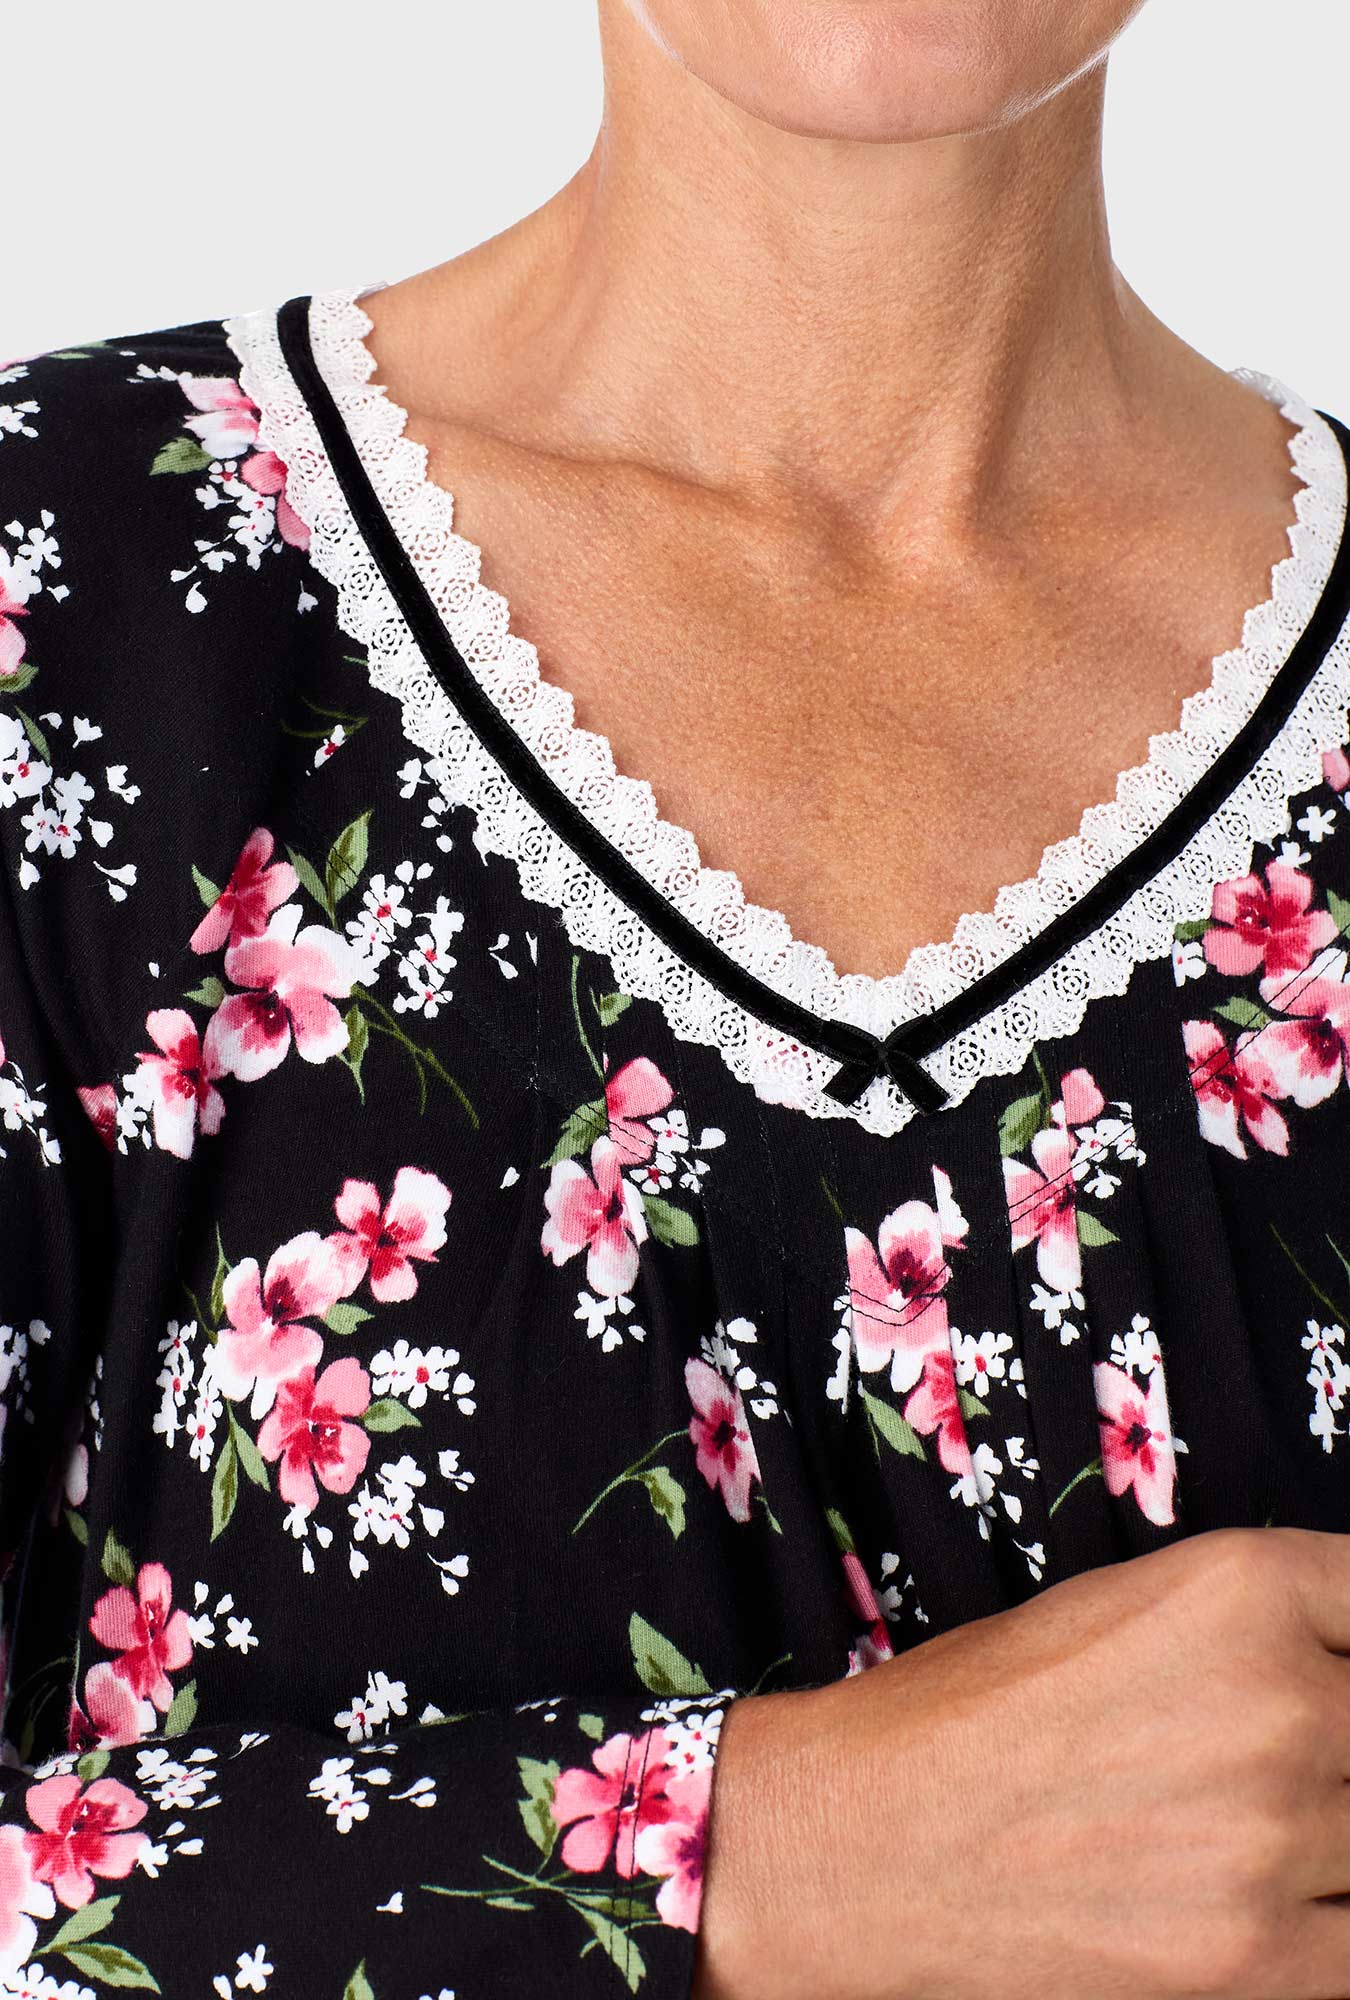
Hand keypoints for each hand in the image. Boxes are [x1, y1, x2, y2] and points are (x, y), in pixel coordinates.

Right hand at [694, 1527, 1349, 1999]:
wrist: (862, 1842)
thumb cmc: (970, 1714)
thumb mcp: (1116, 1611)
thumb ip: (1253, 1628)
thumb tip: (1333, 1667)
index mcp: (1239, 1587)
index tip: (1329, 1671)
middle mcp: (1278, 1699)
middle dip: (1335, 1743)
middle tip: (1259, 1761)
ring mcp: (1275, 1835)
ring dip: (1331, 1839)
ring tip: (1230, 1828)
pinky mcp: (1255, 1960)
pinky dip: (1324, 1926)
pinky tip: (1265, 1907)